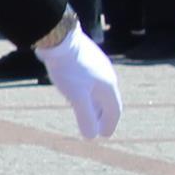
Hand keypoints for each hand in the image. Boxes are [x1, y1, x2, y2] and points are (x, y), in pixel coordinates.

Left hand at [36, 21, 121, 140]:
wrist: (60, 38)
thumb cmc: (69, 68)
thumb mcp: (77, 96)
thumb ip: (86, 116)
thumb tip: (91, 137)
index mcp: (108, 85)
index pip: (114, 109)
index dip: (109, 124)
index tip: (105, 135)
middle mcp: (106, 75)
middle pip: (108, 100)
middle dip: (103, 116)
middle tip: (98, 128)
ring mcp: (96, 66)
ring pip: (99, 90)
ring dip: (95, 105)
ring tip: (88, 113)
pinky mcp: (85, 59)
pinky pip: (90, 81)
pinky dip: (88, 93)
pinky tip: (77, 93)